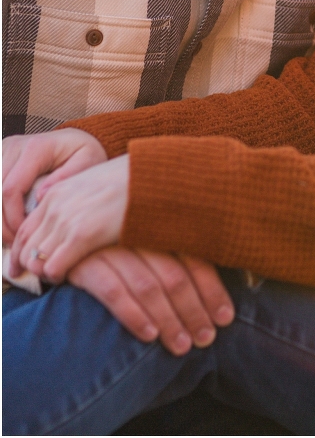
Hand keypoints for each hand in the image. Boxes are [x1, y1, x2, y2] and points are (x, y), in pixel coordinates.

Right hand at [3, 130, 105, 243]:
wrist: (73, 140)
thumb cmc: (82, 153)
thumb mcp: (88, 161)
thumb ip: (67, 176)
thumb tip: (40, 196)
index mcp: (35, 148)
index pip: (11, 189)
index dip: (13, 217)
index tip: (24, 234)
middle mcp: (14, 146)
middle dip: (2, 223)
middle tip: (16, 242)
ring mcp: (3, 151)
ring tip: (11, 235)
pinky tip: (5, 223)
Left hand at [10, 155, 128, 282]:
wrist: (150, 179)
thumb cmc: (128, 183)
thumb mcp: (91, 185)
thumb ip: (72, 201)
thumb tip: (65, 224)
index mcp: (56, 192)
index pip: (24, 229)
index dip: (19, 252)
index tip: (20, 268)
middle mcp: (55, 205)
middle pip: (26, 247)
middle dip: (29, 265)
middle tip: (38, 279)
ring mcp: (66, 219)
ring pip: (35, 259)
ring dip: (43, 272)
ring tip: (57, 277)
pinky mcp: (82, 235)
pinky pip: (52, 267)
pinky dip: (56, 275)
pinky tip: (67, 276)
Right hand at [68, 248, 234, 354]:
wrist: (61, 235)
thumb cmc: (118, 246)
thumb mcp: (149, 244)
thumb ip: (177, 261)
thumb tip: (216, 297)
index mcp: (159, 226)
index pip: (193, 257)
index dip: (211, 289)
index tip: (226, 317)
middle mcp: (137, 234)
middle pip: (174, 275)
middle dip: (194, 310)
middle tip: (207, 338)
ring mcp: (111, 247)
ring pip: (148, 286)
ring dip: (169, 319)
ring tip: (183, 345)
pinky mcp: (85, 263)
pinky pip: (113, 291)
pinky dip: (134, 314)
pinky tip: (150, 335)